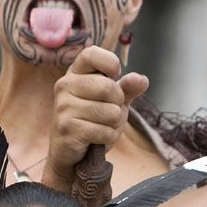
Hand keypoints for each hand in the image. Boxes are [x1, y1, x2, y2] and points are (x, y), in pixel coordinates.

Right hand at [42, 45, 148, 190]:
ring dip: (114, 124)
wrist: (68, 152)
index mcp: (74, 74)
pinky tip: (97, 139)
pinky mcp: (67, 128)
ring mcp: (64, 107)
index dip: (110, 63)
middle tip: (109, 113)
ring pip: (110, 112)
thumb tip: (142, 80)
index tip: (114, 76)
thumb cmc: (90, 122)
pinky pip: (105, 131)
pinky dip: (108, 137)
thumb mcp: (111, 102)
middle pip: (108, 87)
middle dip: (118, 104)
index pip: (91, 54)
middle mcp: (65, 86)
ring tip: (101, 127)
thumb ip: (126, 89)